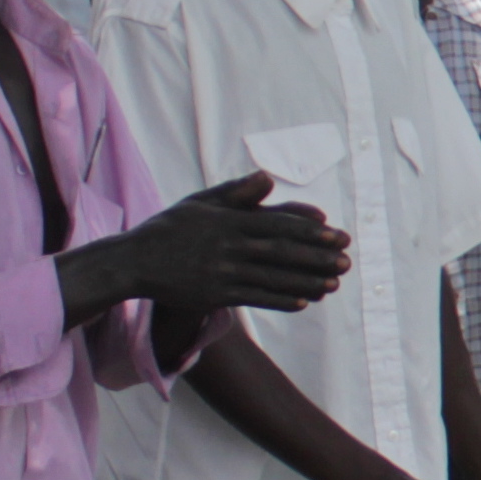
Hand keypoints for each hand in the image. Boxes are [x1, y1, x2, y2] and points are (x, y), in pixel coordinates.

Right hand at [119, 172, 351, 313]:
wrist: (134, 261)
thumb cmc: (172, 228)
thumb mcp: (200, 203)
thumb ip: (236, 192)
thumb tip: (268, 177)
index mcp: (228, 221)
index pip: (276, 225)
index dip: (309, 231)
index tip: (337, 234)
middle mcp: (227, 247)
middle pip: (280, 253)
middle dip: (316, 258)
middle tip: (346, 262)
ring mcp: (221, 273)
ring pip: (271, 278)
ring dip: (305, 282)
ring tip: (332, 284)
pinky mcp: (214, 295)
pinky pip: (253, 299)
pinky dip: (279, 300)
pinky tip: (302, 302)